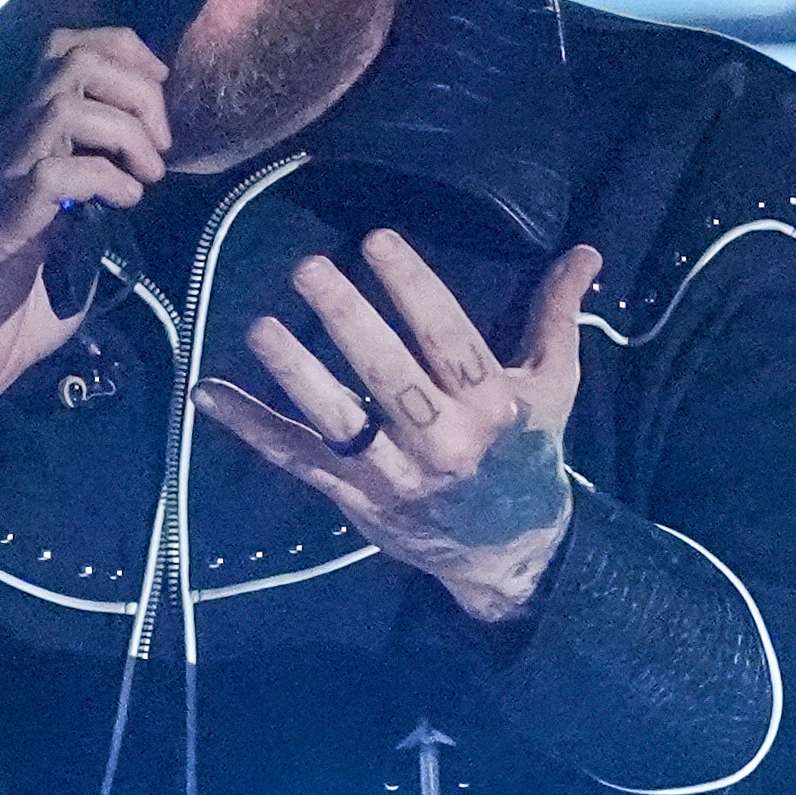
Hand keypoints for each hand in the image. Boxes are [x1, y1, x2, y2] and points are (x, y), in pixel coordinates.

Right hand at [0, 27, 170, 469]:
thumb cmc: (15, 305)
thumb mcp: (71, 231)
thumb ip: (97, 189)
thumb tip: (145, 166)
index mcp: (19, 140)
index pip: (63, 48)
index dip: (122, 49)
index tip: (162, 86)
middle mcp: (3, 146)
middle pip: (71, 59)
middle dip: (136, 89)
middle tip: (162, 145)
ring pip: (65, 104)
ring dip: (126, 131)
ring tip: (147, 175)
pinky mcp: (4, 222)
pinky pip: (59, 172)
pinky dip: (107, 178)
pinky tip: (126, 204)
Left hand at [196, 234, 601, 623]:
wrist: (509, 553)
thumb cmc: (526, 455)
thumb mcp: (551, 386)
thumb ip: (557, 315)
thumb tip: (587, 251)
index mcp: (491, 408)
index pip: (449, 341)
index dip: (413, 290)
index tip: (377, 241)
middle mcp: (441, 442)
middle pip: (389, 376)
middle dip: (348, 320)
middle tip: (309, 269)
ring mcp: (392, 474)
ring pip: (338, 420)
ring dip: (295, 374)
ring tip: (261, 327)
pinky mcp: (353, 497)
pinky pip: (296, 458)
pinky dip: (250, 428)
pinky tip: (208, 393)